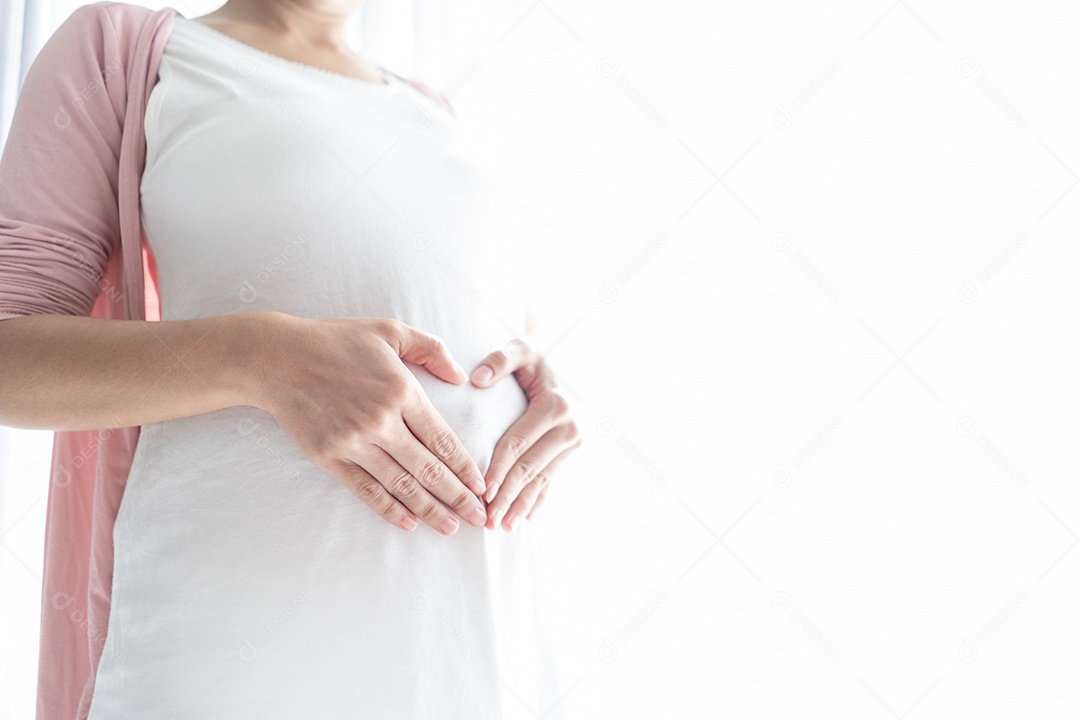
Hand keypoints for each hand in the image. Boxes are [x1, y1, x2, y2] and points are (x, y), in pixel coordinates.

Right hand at [251, 313, 488, 534]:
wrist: (277, 358)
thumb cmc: (336, 340)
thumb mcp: (389, 330)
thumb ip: (431, 349)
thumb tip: (461, 378)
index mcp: (401, 391)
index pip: (442, 439)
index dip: (465, 466)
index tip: (482, 485)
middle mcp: (380, 421)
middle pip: (428, 468)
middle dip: (458, 496)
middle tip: (480, 518)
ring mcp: (353, 443)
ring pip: (401, 485)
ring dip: (429, 510)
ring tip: (451, 527)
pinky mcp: (329, 458)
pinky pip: (365, 490)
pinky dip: (388, 509)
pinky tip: (408, 524)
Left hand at [469, 338, 581, 530]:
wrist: (560, 363)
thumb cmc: (532, 357)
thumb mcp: (520, 348)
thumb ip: (499, 359)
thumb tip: (477, 379)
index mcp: (556, 405)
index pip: (518, 444)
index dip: (500, 468)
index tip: (482, 490)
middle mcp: (570, 427)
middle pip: (530, 468)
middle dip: (508, 496)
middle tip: (487, 520)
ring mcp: (573, 444)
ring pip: (541, 480)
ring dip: (520, 505)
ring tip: (500, 526)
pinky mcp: (570, 453)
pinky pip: (551, 481)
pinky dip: (537, 501)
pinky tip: (522, 519)